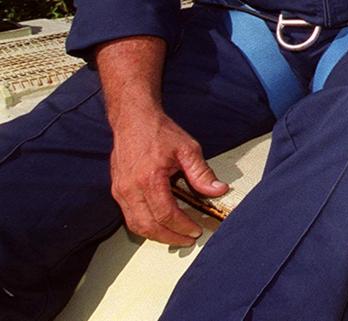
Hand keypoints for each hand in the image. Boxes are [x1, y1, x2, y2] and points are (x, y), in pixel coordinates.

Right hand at [109, 108, 226, 245]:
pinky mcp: (117, 191)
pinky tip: (160, 224)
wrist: (134, 120)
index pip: (166, 214)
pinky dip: (145, 225)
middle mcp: (130, 188)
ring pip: (136, 225)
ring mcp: (120, 191)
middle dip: (170, 237)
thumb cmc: (158, 131)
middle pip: (148, 226)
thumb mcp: (188, 149)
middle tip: (187, 239)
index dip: (182, 226)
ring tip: (175, 236)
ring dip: (156, 235)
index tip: (195, 231)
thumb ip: (202, 173)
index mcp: (149, 179)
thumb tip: (218, 190)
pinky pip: (129, 216)